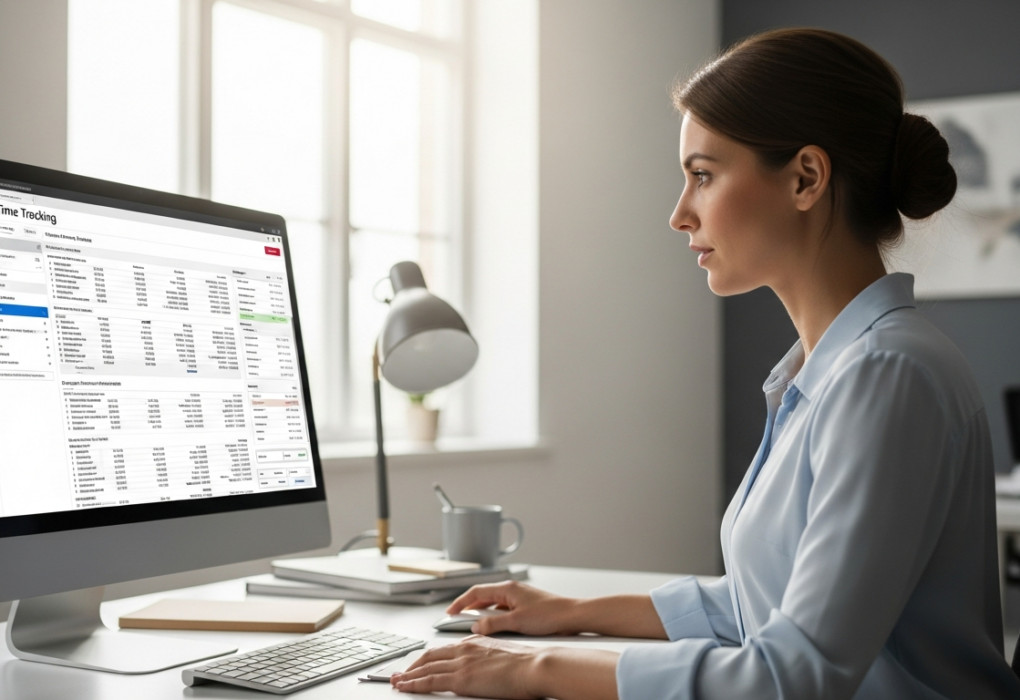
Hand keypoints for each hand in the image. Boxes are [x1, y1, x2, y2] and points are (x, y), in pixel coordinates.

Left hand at [391, 636, 541, 697]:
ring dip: (408, 675)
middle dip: (413, 665)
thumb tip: (484, 666)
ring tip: (396, 681)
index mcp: (476, 643)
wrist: (536, 665)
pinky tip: (405, 686)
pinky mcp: (462, 679)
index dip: (428, 657)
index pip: (444, 649)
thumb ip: (488, 657)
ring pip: (425, 667)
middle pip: (430, 655)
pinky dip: (414, 683)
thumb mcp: (504, 654)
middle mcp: (465, 649)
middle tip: (401, 672)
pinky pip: (430, 681)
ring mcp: (462, 663)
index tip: (420, 663)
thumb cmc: (528, 663)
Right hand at [446, 581, 581, 635]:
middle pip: (483, 596)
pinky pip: (502, 608)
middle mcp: (512, 589)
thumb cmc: (549, 614)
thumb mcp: (516, 622)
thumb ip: (493, 624)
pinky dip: (493, 616)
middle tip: (456, 618)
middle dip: (468, 607)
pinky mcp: (525, 605)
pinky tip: (493, 626)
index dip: (461, 602)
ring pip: (493, 603)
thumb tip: (476, 627)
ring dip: (481, 612)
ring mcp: (519, 596)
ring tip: (472, 623)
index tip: (450, 611)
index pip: (476, 592)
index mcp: (507, 588)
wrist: (572, 615)